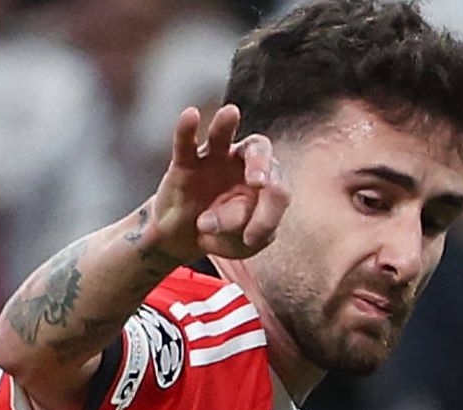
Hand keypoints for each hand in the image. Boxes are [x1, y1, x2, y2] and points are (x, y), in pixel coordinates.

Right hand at [137, 104, 286, 264]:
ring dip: (226, 125)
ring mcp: (213, 160)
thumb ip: (254, 231)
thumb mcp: (246, 244)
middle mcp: (242, 164)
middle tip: (258, 183)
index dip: (267, 216)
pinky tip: (191, 114)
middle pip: (259, 149)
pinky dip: (186, 128)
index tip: (249, 239)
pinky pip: (185, 143)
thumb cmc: (225, 236)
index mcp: (267, 183)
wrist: (186, 238)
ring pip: (222, 136)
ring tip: (231, 113)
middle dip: (261, 164)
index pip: (277, 190)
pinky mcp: (184, 164)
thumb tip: (234, 213)